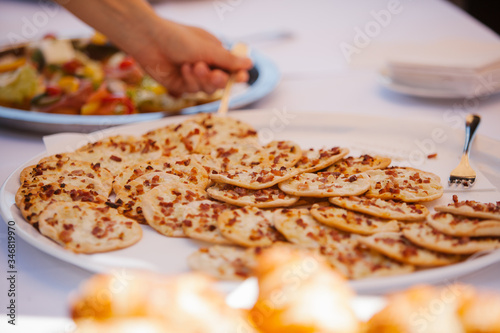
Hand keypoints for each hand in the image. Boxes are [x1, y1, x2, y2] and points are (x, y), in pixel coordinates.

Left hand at [130, 19, 252, 95]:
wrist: (149, 40)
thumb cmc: (178, 38)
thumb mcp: (207, 49)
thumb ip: (228, 60)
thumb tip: (250, 64)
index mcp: (214, 52)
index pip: (231, 68)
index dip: (236, 75)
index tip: (241, 78)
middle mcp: (205, 65)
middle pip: (221, 82)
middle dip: (218, 79)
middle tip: (216, 75)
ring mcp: (193, 76)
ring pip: (208, 89)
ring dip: (203, 79)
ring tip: (194, 66)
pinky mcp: (181, 85)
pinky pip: (192, 89)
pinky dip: (189, 79)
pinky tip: (183, 68)